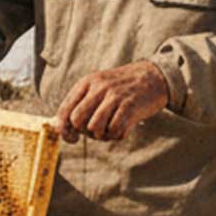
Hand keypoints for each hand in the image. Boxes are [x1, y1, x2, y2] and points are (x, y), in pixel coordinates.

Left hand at [55, 61, 169, 142]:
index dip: (64, 129)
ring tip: (111, 130)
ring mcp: (114, 96)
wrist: (153, 77)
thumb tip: (62, 128)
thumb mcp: (99, 87)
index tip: (71, 139)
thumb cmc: (122, 87)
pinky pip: (114, 131)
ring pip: (95, 128)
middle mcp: (99, 87)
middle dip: (84, 132)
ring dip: (102, 135)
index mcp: (87, 82)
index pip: (65, 110)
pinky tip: (123, 128)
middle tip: (97, 131)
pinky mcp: (130, 106)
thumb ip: (81, 103)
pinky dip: (117, 135)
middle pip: (77, 121)